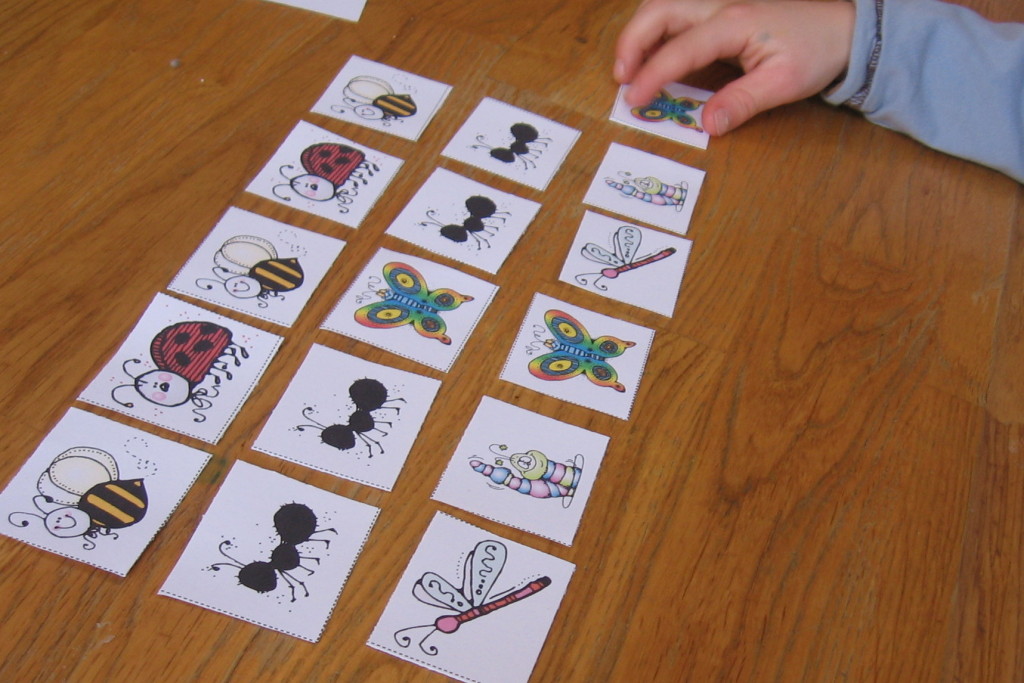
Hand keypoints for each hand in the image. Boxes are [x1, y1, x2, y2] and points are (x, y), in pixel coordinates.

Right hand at [614, 0, 854, 134]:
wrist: (843, 27)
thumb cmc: (816, 52)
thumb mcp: (784, 84)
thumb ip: (742, 103)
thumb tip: (707, 125)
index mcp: (734, 23)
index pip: (679, 48)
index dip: (652, 74)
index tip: (633, 99)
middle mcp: (720, 5)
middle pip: (659, 9)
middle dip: (631, 42)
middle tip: (620, 79)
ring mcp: (718, 3)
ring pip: (663, 5)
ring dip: (639, 33)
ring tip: (629, 69)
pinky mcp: (719, 10)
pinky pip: (677, 13)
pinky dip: (656, 32)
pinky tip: (653, 56)